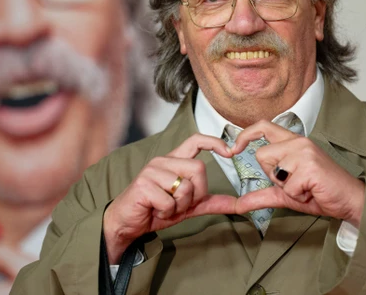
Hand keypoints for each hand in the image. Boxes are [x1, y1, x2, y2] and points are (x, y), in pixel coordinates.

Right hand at [103, 134, 238, 263]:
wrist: (126, 223)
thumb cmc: (155, 210)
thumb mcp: (187, 206)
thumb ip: (210, 201)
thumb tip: (239, 204)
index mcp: (173, 161)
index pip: (195, 141)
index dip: (214, 142)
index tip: (230, 151)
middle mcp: (163, 161)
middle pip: (198, 169)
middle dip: (196, 194)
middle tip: (181, 204)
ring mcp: (152, 171)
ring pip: (185, 187)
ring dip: (180, 206)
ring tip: (165, 208)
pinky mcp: (144, 185)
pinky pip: (170, 202)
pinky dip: (167, 213)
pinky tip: (155, 211)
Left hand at [230, 120, 365, 226]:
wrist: (351, 200)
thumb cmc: (321, 192)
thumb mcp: (286, 193)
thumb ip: (261, 195)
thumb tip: (236, 204)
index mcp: (293, 142)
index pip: (263, 126)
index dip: (245, 135)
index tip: (232, 149)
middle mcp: (299, 142)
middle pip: (262, 155)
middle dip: (272, 176)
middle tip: (295, 182)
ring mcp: (305, 153)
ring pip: (273, 172)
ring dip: (286, 188)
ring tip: (305, 187)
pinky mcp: (310, 167)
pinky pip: (287, 187)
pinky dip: (297, 196)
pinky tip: (312, 191)